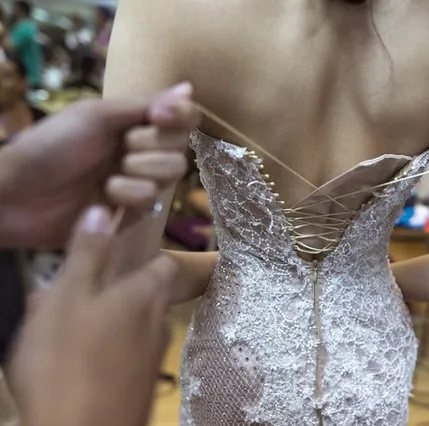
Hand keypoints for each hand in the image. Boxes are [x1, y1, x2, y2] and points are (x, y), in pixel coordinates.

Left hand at [0, 83, 199, 247]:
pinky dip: (126, 198)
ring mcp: (137, 183)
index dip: (179, 117)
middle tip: (120, 148)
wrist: (16, 194)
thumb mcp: (96, 115)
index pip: (183, 118)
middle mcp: (142, 152)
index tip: (158, 116)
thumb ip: (143, 104)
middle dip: (151, 148)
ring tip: (106, 178)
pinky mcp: (131, 213)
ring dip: (137, 174)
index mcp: (135, 123)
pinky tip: (102, 199)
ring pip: (170, 178)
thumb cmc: (50, 146)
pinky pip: (151, 204)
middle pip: (180, 150)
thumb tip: (190, 88)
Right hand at [7, 206, 176, 425]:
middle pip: (143, 294)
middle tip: (71, 295)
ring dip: (102, 321)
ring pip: (130, 325)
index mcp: (147, 294)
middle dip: (111, 290)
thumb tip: (103, 208)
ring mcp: (152, 357)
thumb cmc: (70, 363)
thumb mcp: (69, 297)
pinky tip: (71, 361)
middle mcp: (159, 322)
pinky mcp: (140, 386)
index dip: (143, 252)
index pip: (162, 261)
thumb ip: (87, 253)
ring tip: (62, 329)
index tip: (117, 251)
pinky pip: (123, 355)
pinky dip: (103, 349)